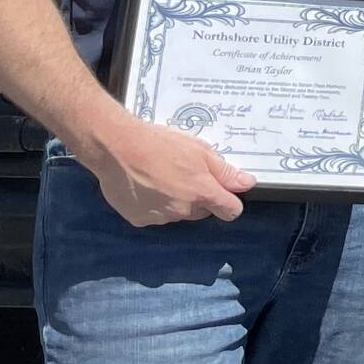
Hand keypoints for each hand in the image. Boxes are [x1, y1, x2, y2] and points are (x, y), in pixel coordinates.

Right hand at [86, 117, 257, 226]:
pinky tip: (145, 186)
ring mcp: (159, 217)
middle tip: (184, 174)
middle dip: (199, 197)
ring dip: (176, 201)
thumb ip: (224, 172)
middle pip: (202, 211)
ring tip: (161, 177)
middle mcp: (183, 210)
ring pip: (178, 214)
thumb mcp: (199, 150)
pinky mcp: (139, 219)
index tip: (222, 192)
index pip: (230, 211)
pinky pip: (155, 215)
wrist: (116, 148)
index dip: (229, 202)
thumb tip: (247, 184)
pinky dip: (154, 205)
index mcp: (202, 192)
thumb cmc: (161, 144)